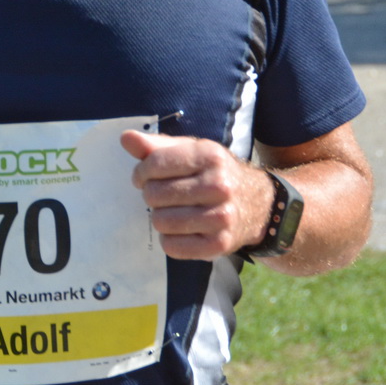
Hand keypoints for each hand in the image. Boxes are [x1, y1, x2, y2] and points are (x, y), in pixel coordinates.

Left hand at [121, 129, 272, 259]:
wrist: (259, 204)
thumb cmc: (215, 174)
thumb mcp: (191, 152)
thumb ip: (157, 146)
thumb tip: (126, 138)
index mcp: (210, 156)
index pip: (155, 164)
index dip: (141, 172)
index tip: (145, 177)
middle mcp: (219, 185)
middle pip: (154, 194)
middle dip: (151, 195)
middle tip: (163, 195)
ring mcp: (221, 217)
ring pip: (161, 221)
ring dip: (160, 217)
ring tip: (172, 211)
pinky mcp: (219, 244)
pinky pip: (172, 246)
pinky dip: (170, 239)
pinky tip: (181, 229)